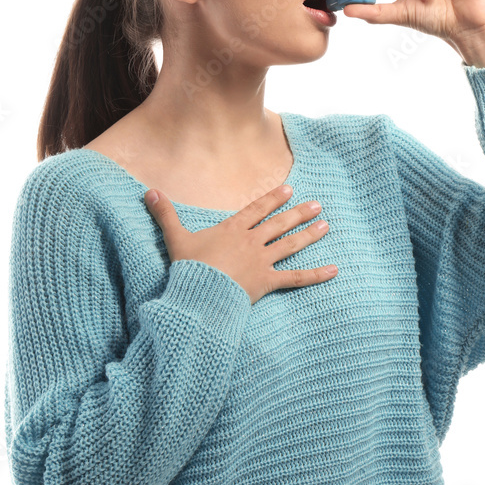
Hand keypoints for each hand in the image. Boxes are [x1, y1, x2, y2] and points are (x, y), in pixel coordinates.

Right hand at [144, 184, 336, 305]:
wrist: (199, 293)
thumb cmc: (188, 267)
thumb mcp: (176, 238)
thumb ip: (166, 215)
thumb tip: (150, 192)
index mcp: (233, 230)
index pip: (257, 210)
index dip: (272, 199)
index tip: (288, 190)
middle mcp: (251, 242)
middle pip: (279, 224)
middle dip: (299, 213)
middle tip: (317, 205)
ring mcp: (261, 261)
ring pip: (290, 245)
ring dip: (309, 234)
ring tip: (326, 225)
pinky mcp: (267, 282)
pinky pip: (296, 278)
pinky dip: (316, 275)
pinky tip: (334, 270)